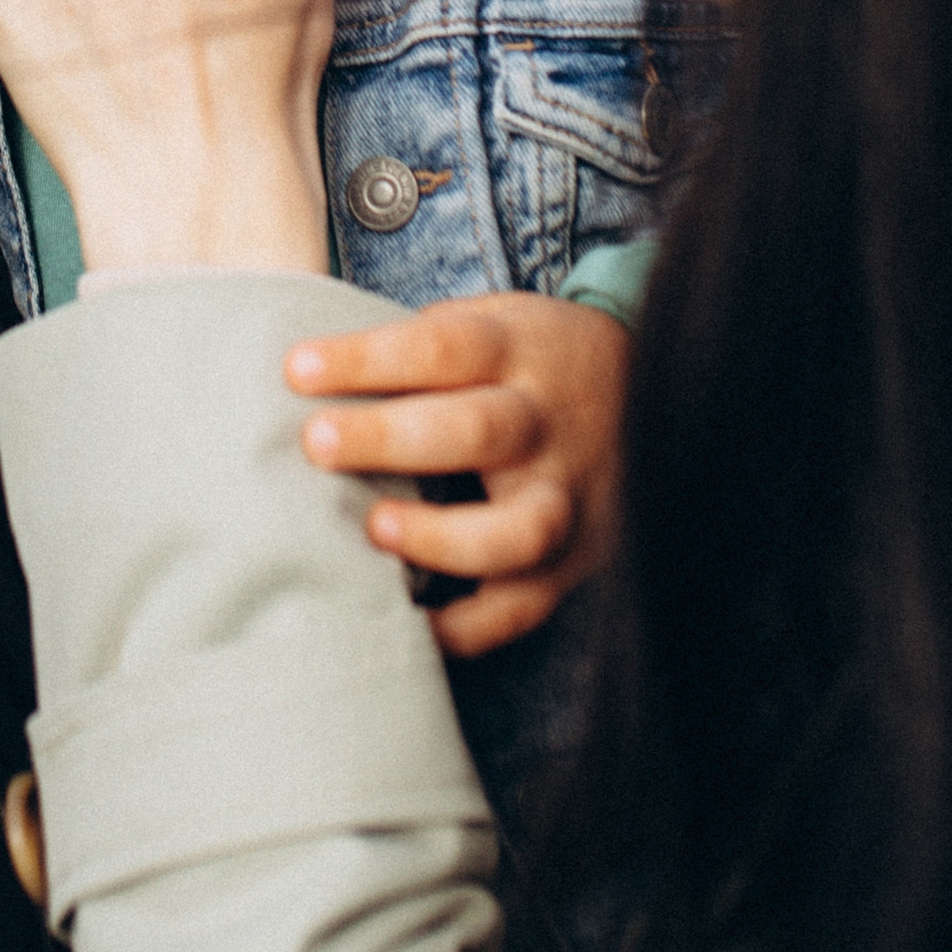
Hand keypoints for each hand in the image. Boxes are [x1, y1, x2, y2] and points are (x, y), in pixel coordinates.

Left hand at [286, 294, 631, 656]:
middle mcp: (544, 425)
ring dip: (440, 538)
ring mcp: (564, 500)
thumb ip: (420, 341)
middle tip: (317, 443)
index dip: (368, 358)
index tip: (296, 370)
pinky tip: (407, 622)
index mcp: (517, 353)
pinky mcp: (569, 565)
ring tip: (375, 529)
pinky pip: (519, 611)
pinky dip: (463, 630)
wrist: (655, 391)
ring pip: (516, 532)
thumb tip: (305, 359)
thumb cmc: (531, 361)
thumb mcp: (494, 321)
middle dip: (390, 438)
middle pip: (476, 430)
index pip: (443, 347)